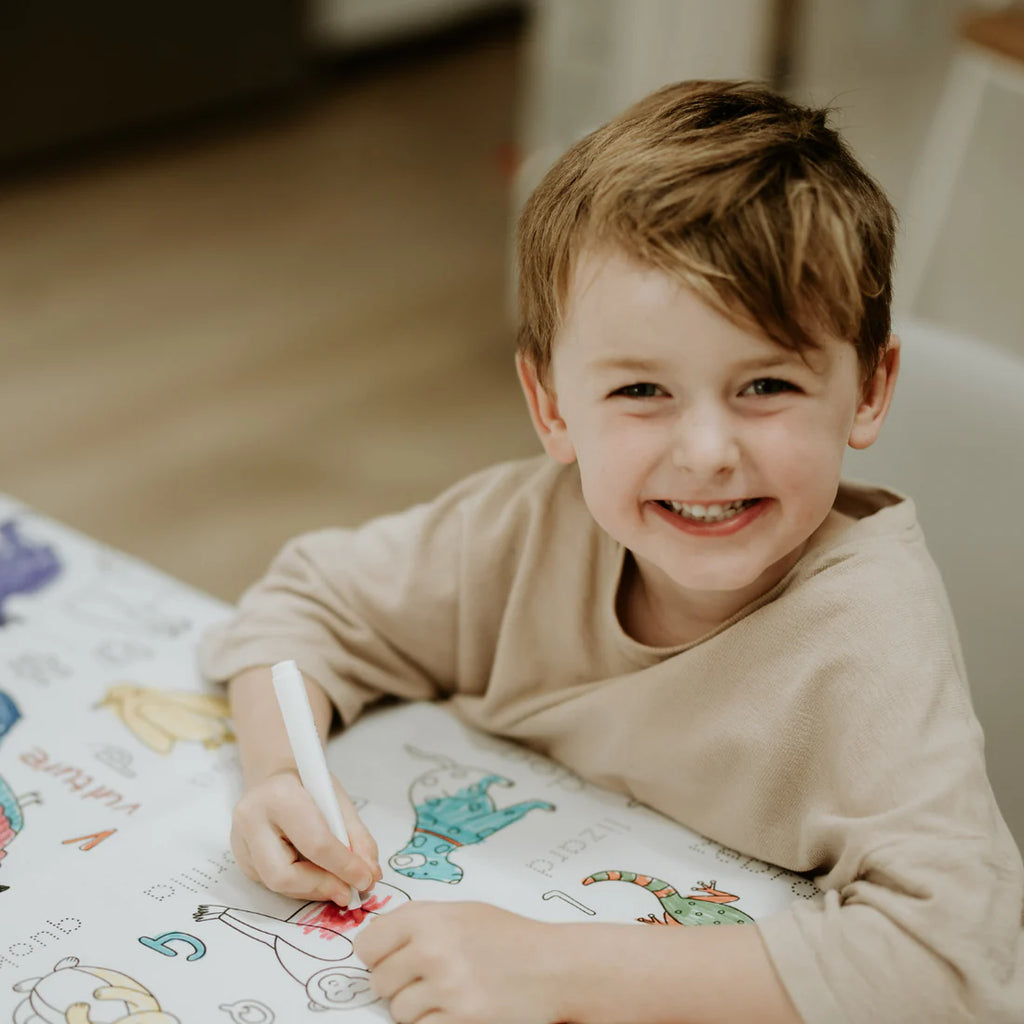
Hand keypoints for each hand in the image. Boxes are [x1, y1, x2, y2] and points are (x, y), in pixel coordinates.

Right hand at [230, 767, 381, 904]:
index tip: (366, 879)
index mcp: (280, 796)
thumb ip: (357, 837)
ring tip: (336, 884)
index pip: (315, 842)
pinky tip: (315, 874)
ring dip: (312, 889)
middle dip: (321, 887)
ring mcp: (240, 841)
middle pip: (284, 874)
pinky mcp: (240, 858)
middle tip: (348, 892)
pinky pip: (271, 883)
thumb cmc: (308, 785)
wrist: (274, 777)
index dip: (344, 866)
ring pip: (276, 884)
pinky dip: (300, 884)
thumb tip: (369, 875)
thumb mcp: (338, 800)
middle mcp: (251, 819)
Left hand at [354, 901, 564, 1023]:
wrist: (553, 966)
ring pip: (398, 1010)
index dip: (376, 955)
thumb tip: (376, 938)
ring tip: (446, 991)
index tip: (387, 959)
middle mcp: (433, 950)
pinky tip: (455, 1007)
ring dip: (416, 1007)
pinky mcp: (460, 1019)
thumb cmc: (510, 936)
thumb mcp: (462, 912)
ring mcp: (446, 987)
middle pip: (379, 981)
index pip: (367, 944)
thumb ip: (418, 920)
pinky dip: (434, 1023)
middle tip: (424, 977)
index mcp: (429, 918)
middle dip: (397, 983)